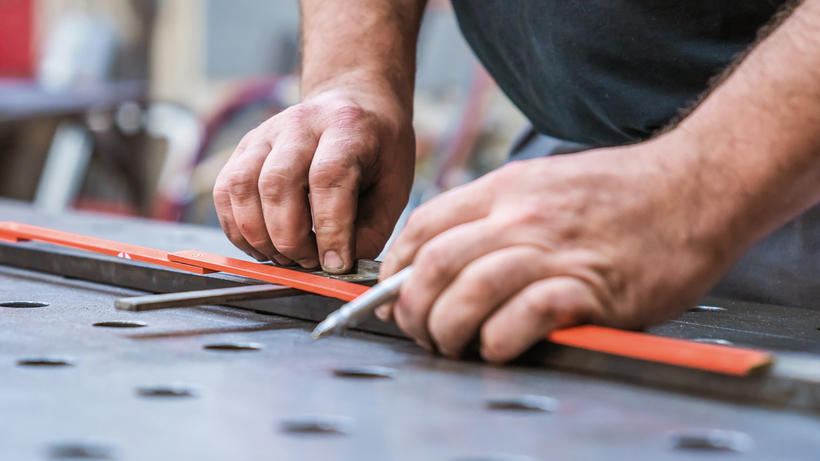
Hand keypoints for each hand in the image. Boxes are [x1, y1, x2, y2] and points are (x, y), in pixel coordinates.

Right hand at [213, 84, 414, 272]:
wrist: (353, 102)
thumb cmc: (377, 149)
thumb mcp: (394, 186)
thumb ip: (371, 229)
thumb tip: (337, 267)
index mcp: (346, 127)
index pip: (328, 177)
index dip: (329, 228)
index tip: (335, 263)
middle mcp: (300, 124)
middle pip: (277, 183)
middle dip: (290, 238)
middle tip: (310, 261)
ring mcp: (265, 133)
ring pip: (241, 188)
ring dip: (259, 236)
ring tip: (285, 256)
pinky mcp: (243, 148)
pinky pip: (224, 192)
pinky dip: (237, 228)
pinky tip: (261, 245)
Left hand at [378, 132, 743, 361]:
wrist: (695, 185)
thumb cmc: (622, 192)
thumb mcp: (545, 181)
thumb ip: (496, 213)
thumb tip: (446, 257)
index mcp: (506, 189)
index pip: (424, 225)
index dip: (396, 268)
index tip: (393, 294)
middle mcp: (522, 216)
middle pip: (436, 264)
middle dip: (413, 308)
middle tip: (421, 331)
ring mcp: (555, 250)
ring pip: (471, 290)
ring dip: (449, 328)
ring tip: (453, 345)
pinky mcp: (591, 286)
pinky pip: (525, 316)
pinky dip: (501, 339)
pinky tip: (499, 348)